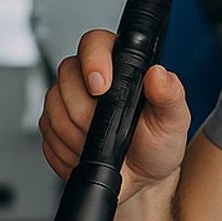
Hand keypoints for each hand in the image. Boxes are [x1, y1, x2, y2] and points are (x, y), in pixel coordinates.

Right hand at [38, 28, 190, 201]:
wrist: (140, 177)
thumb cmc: (157, 144)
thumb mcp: (173, 120)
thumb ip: (170, 95)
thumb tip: (158, 74)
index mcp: (120, 65)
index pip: (95, 43)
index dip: (93, 61)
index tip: (100, 88)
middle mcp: (88, 77)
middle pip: (67, 75)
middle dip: (86, 111)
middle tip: (107, 128)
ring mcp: (67, 100)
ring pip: (54, 107)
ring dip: (77, 133)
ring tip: (101, 143)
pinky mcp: (52, 124)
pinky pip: (47, 133)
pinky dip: (67, 148)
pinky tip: (86, 152)